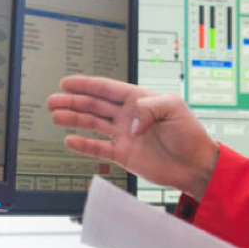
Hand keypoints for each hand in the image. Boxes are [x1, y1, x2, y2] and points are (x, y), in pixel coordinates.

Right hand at [46, 75, 219, 198]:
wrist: (195, 165)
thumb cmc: (190, 134)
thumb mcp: (174, 109)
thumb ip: (150, 109)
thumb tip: (130, 123)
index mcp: (140, 100)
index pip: (108, 89)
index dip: (87, 84)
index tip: (68, 82)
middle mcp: (129, 115)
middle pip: (95, 104)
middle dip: (73, 101)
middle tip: (53, 99)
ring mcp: (124, 135)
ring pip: (93, 123)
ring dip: (74, 118)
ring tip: (56, 115)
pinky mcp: (124, 154)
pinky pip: (99, 148)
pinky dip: (84, 144)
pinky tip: (70, 140)